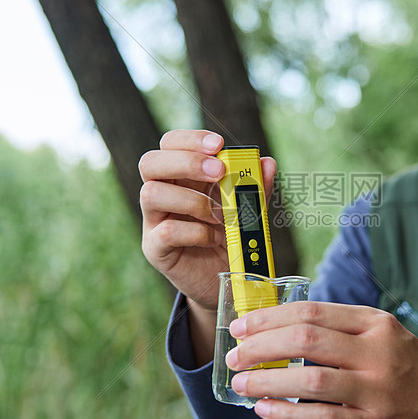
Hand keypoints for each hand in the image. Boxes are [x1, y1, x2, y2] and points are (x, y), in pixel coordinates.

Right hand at [138, 129, 276, 307]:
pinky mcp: (155, 248)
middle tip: (219, 171)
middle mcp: (163, 193)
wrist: (227, 279)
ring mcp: (154, 221)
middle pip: (150, 162)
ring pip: (150, 194)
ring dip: (193, 200)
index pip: (170, 144)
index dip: (190, 139)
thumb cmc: (232, 237)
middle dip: (186, 161)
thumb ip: (255, 188)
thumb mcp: (248, 209)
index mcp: (182, 176)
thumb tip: (267, 163)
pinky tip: (215, 238)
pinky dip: (196, 232)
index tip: (219, 144)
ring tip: (220, 215)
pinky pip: (165, 231)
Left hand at [225, 301, 417, 418]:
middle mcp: (376, 352)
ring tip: (242, 383)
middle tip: (235, 356)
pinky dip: (288, 413)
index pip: (311, 312)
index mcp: (373, 323)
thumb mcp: (377, 332)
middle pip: (306, 340)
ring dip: (268, 380)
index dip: (270, 318)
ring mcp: (375, 390)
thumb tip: (274, 327)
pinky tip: (265, 409)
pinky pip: (323, 418)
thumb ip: (335, 327)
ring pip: (311, 379)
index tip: (242, 326)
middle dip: (261, 346)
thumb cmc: (401, 363)